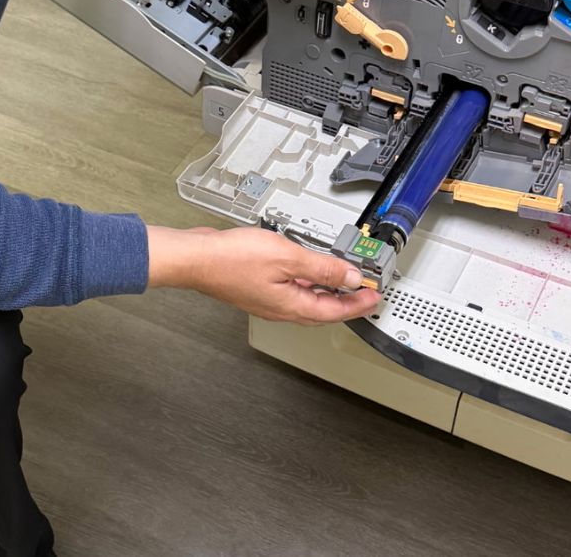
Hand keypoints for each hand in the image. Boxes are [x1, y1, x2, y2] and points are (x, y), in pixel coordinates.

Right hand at [148, 226, 381, 324]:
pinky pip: (293, 291)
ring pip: (308, 301)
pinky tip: (309, 270)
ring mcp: (269, 300)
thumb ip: (322, 268)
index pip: (335, 311)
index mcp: (292, 306)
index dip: (358, 304)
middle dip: (347, 301)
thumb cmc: (232, 260)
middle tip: (365, 291)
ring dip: (328, 292)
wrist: (196, 259)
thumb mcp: (287, 258)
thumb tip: (349, 278)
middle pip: (323, 310)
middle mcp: (281, 309)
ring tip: (344, 279)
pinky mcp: (258, 289)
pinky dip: (309, 284)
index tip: (375, 296)